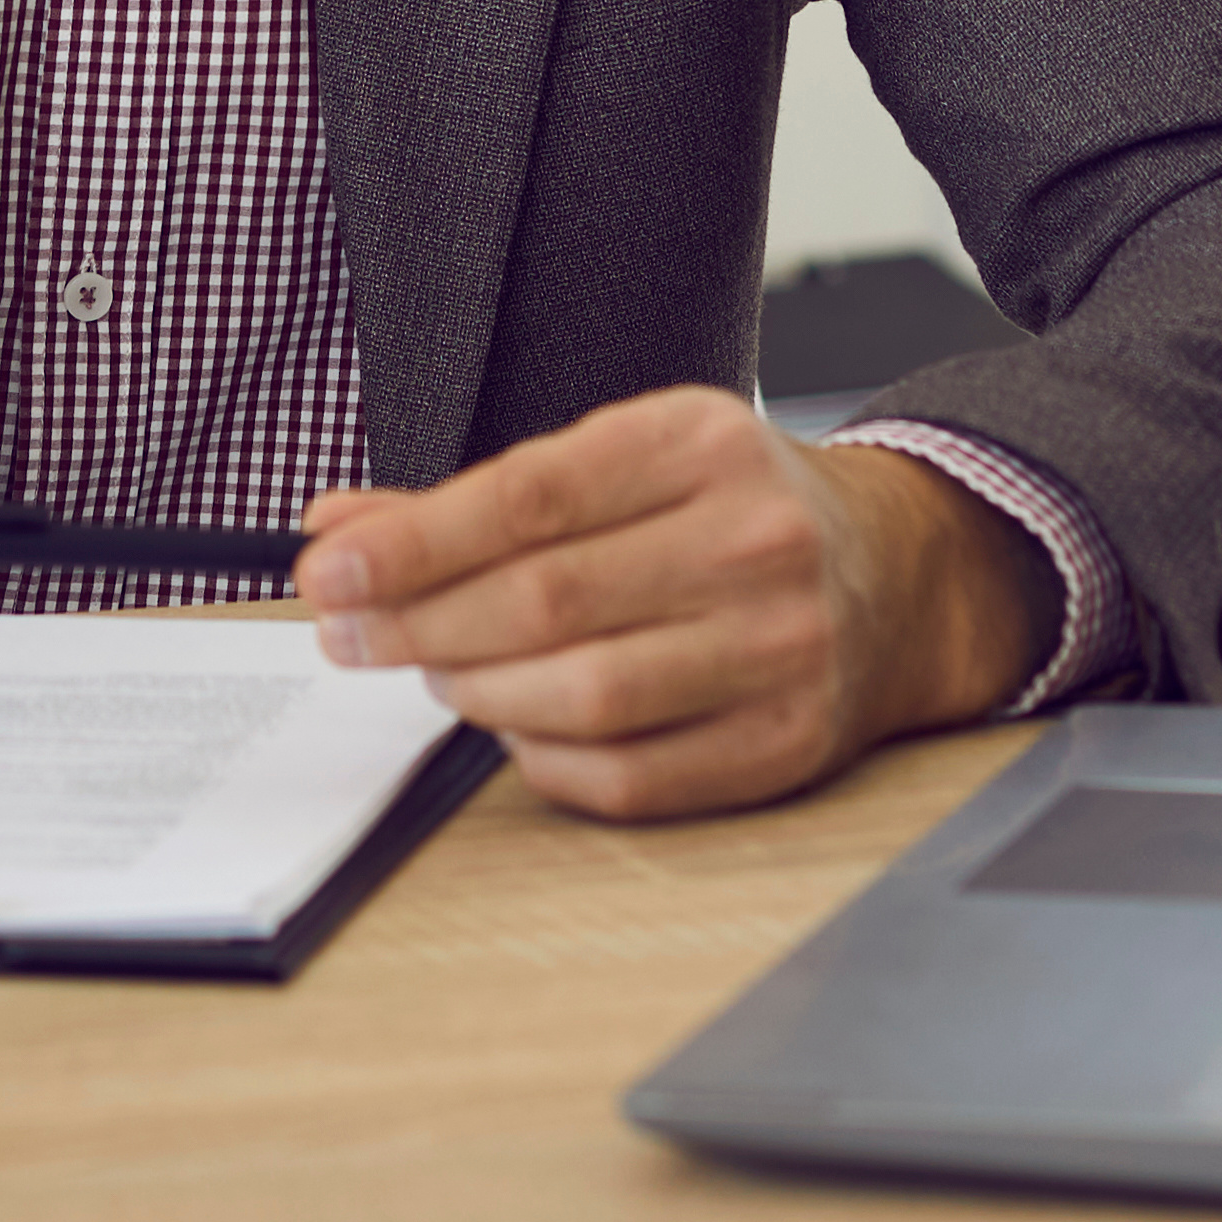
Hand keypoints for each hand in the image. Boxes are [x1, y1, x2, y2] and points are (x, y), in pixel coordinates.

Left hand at [294, 386, 1057, 821]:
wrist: (895, 575)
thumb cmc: (728, 511)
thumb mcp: (620, 460)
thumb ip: (476, 498)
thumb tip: (336, 532)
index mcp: (702, 443)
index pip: (529, 496)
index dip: (412, 542)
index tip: (326, 570)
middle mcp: (753, 540)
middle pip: (546, 600)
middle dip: (418, 624)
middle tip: (347, 633)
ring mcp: (780, 648)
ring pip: (584, 696)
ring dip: (477, 692)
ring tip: (434, 671)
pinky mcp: (786, 743)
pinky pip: (630, 777)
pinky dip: (545, 760)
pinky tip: (516, 725)